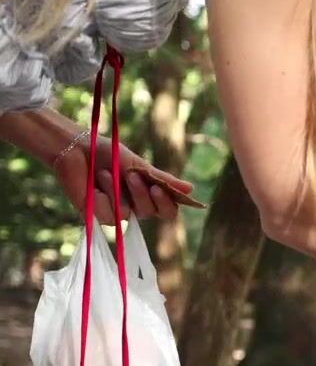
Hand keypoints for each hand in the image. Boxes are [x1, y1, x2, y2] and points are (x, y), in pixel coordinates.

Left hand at [53, 137, 193, 221]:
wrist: (76, 149)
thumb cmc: (108, 154)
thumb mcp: (139, 165)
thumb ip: (162, 179)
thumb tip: (190, 189)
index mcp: (149, 195)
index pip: (168, 209)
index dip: (167, 203)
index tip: (159, 188)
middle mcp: (135, 207)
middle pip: (151, 213)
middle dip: (142, 193)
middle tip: (130, 175)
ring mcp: (117, 213)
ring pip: (129, 214)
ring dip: (118, 192)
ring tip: (104, 173)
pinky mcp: (97, 216)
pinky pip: (108, 216)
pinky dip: (102, 199)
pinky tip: (93, 187)